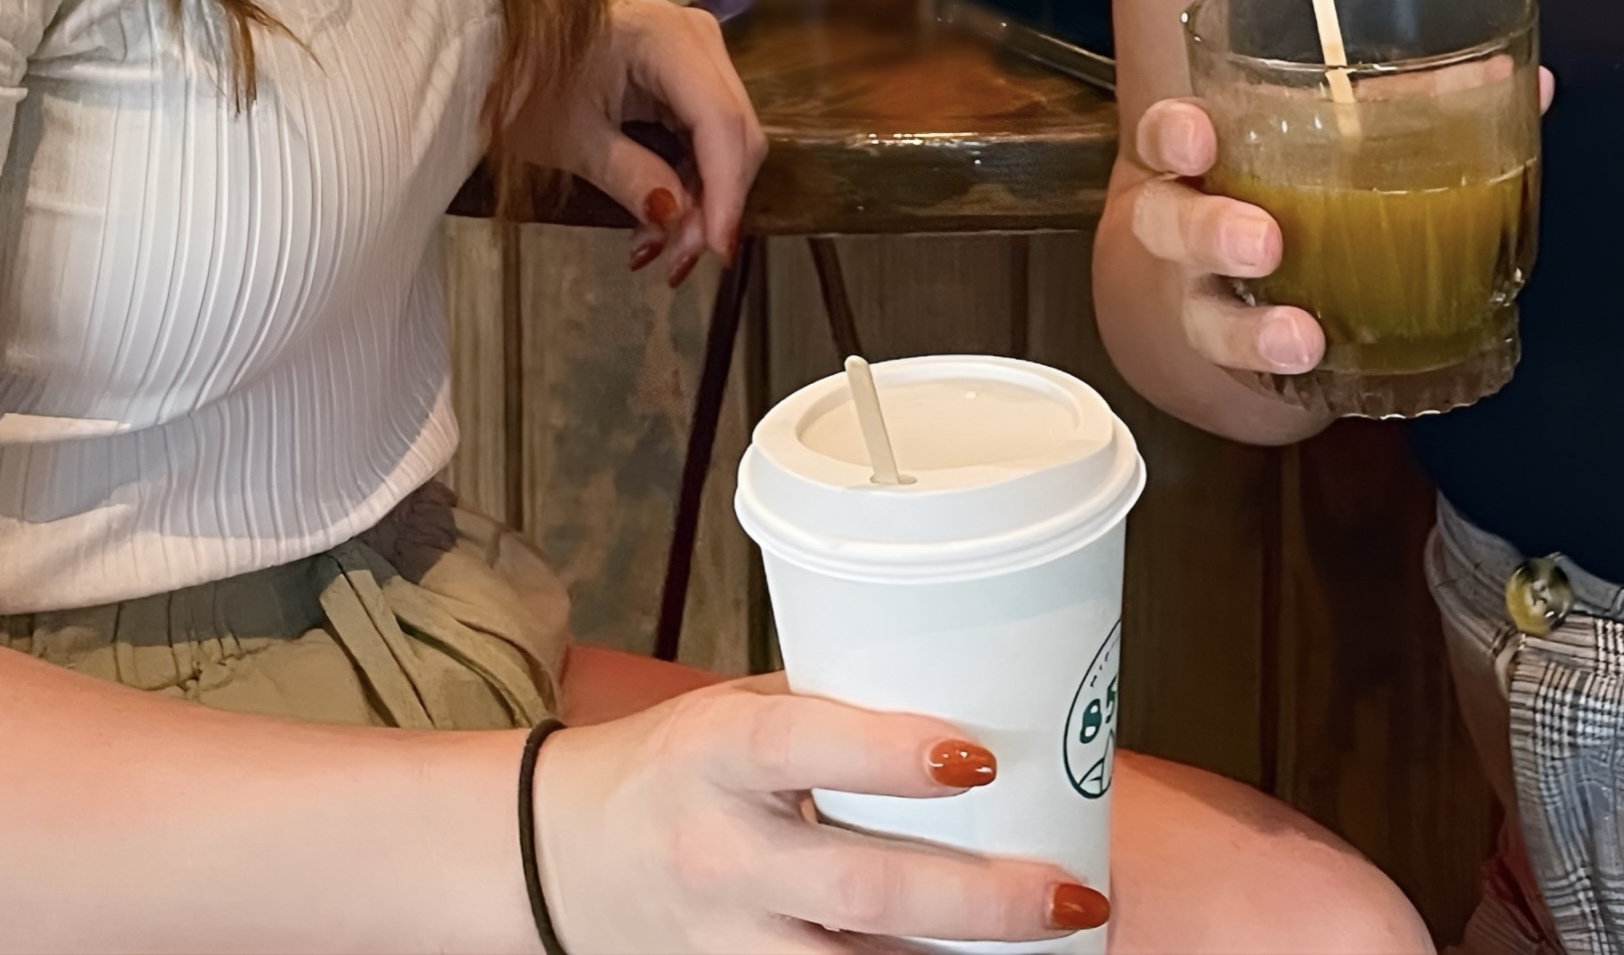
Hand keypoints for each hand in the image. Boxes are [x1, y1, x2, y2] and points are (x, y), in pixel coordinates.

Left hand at [513, 0, 763, 284]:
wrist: (502, 54)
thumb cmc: (525, 84)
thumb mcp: (573, 140)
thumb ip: (632, 178)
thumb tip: (677, 218)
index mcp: (663, 38)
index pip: (718, 121)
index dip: (724, 190)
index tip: (715, 248)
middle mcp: (693, 36)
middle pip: (733, 131)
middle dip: (713, 203)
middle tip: (678, 259)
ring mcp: (696, 53)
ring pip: (728, 139)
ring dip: (703, 198)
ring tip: (663, 245)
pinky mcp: (689, 75)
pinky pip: (708, 136)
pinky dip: (691, 179)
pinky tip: (663, 216)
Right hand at [536, 681, 1112, 951]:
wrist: (551, 857)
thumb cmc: (669, 767)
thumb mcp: (731, 713)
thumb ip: (833, 712)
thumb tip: (976, 693)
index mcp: (717, 754)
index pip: (804, 747)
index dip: (892, 756)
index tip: (981, 757)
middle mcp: (720, 853)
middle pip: (860, 892)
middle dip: (979, 901)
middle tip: (1072, 894)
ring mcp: (724, 940)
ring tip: (1053, 948)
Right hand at [1117, 67, 1552, 380]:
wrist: (1236, 293)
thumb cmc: (1296, 195)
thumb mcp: (1335, 140)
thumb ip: (1420, 107)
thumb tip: (1529, 80)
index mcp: (1209, 161)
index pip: (1167, 136)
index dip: (1173, 135)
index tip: (1198, 138)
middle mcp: (1193, 232)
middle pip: (1169, 226)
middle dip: (1209, 232)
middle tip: (1263, 241)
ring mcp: (1209, 304)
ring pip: (1205, 317)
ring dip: (1251, 329)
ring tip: (1301, 336)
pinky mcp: (1243, 364)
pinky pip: (1250, 375)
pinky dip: (1286, 373)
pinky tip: (1324, 370)